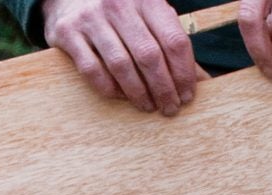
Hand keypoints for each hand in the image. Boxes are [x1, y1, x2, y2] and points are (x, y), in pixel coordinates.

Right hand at [43, 0, 201, 113]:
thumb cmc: (120, 12)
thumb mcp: (149, 15)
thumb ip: (170, 42)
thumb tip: (202, 80)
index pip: (174, 41)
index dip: (184, 73)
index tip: (187, 95)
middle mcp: (119, 4)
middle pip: (149, 56)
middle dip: (164, 89)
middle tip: (170, 108)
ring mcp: (92, 17)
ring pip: (122, 66)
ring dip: (138, 93)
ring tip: (148, 107)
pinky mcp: (68, 32)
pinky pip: (93, 70)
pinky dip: (110, 88)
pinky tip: (121, 96)